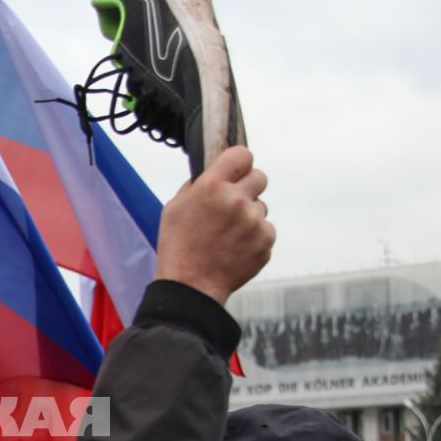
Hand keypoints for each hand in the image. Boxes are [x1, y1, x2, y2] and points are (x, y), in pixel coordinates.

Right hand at [153, 145, 273, 305]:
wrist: (191, 286)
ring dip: (249, 216)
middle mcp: (237, 200)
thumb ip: (197, 185)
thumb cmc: (179, 247)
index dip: (239, 163)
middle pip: (260, 177)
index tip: (235, 171)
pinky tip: (235, 248)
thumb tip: (214, 172)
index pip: (242, 154)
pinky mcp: (266, 241)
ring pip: (261, 207)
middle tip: (232, 205)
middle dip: (247, 188)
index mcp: (212, 186)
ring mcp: (254, 222)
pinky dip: (254, 237)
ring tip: (228, 235)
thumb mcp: (174, 207)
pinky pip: (265, 229)